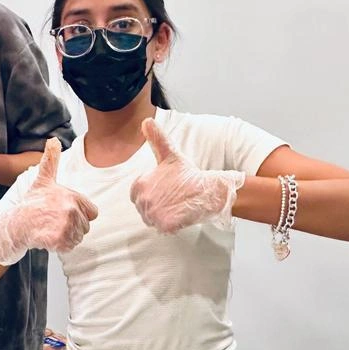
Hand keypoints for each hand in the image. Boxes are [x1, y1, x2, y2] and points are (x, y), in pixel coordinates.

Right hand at [0, 139, 97, 264]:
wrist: (15, 223)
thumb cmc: (31, 203)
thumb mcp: (43, 179)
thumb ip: (51, 160)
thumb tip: (53, 139)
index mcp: (72, 196)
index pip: (92, 212)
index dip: (78, 213)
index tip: (61, 211)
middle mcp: (71, 210)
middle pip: (85, 226)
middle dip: (72, 226)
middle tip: (53, 221)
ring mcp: (65, 226)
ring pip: (77, 238)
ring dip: (66, 237)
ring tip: (50, 228)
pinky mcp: (59, 240)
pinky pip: (69, 247)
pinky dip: (59, 246)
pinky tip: (47, 237)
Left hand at [130, 118, 244, 232]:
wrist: (210, 190)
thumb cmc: (189, 174)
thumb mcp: (170, 155)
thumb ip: (156, 140)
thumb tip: (146, 120)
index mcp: (139, 184)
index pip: (138, 195)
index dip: (153, 192)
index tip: (167, 188)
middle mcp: (143, 200)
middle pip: (145, 209)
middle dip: (158, 204)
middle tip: (174, 197)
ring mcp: (153, 213)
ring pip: (153, 220)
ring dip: (164, 215)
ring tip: (178, 204)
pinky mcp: (165, 224)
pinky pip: (164, 228)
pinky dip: (172, 224)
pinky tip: (181, 214)